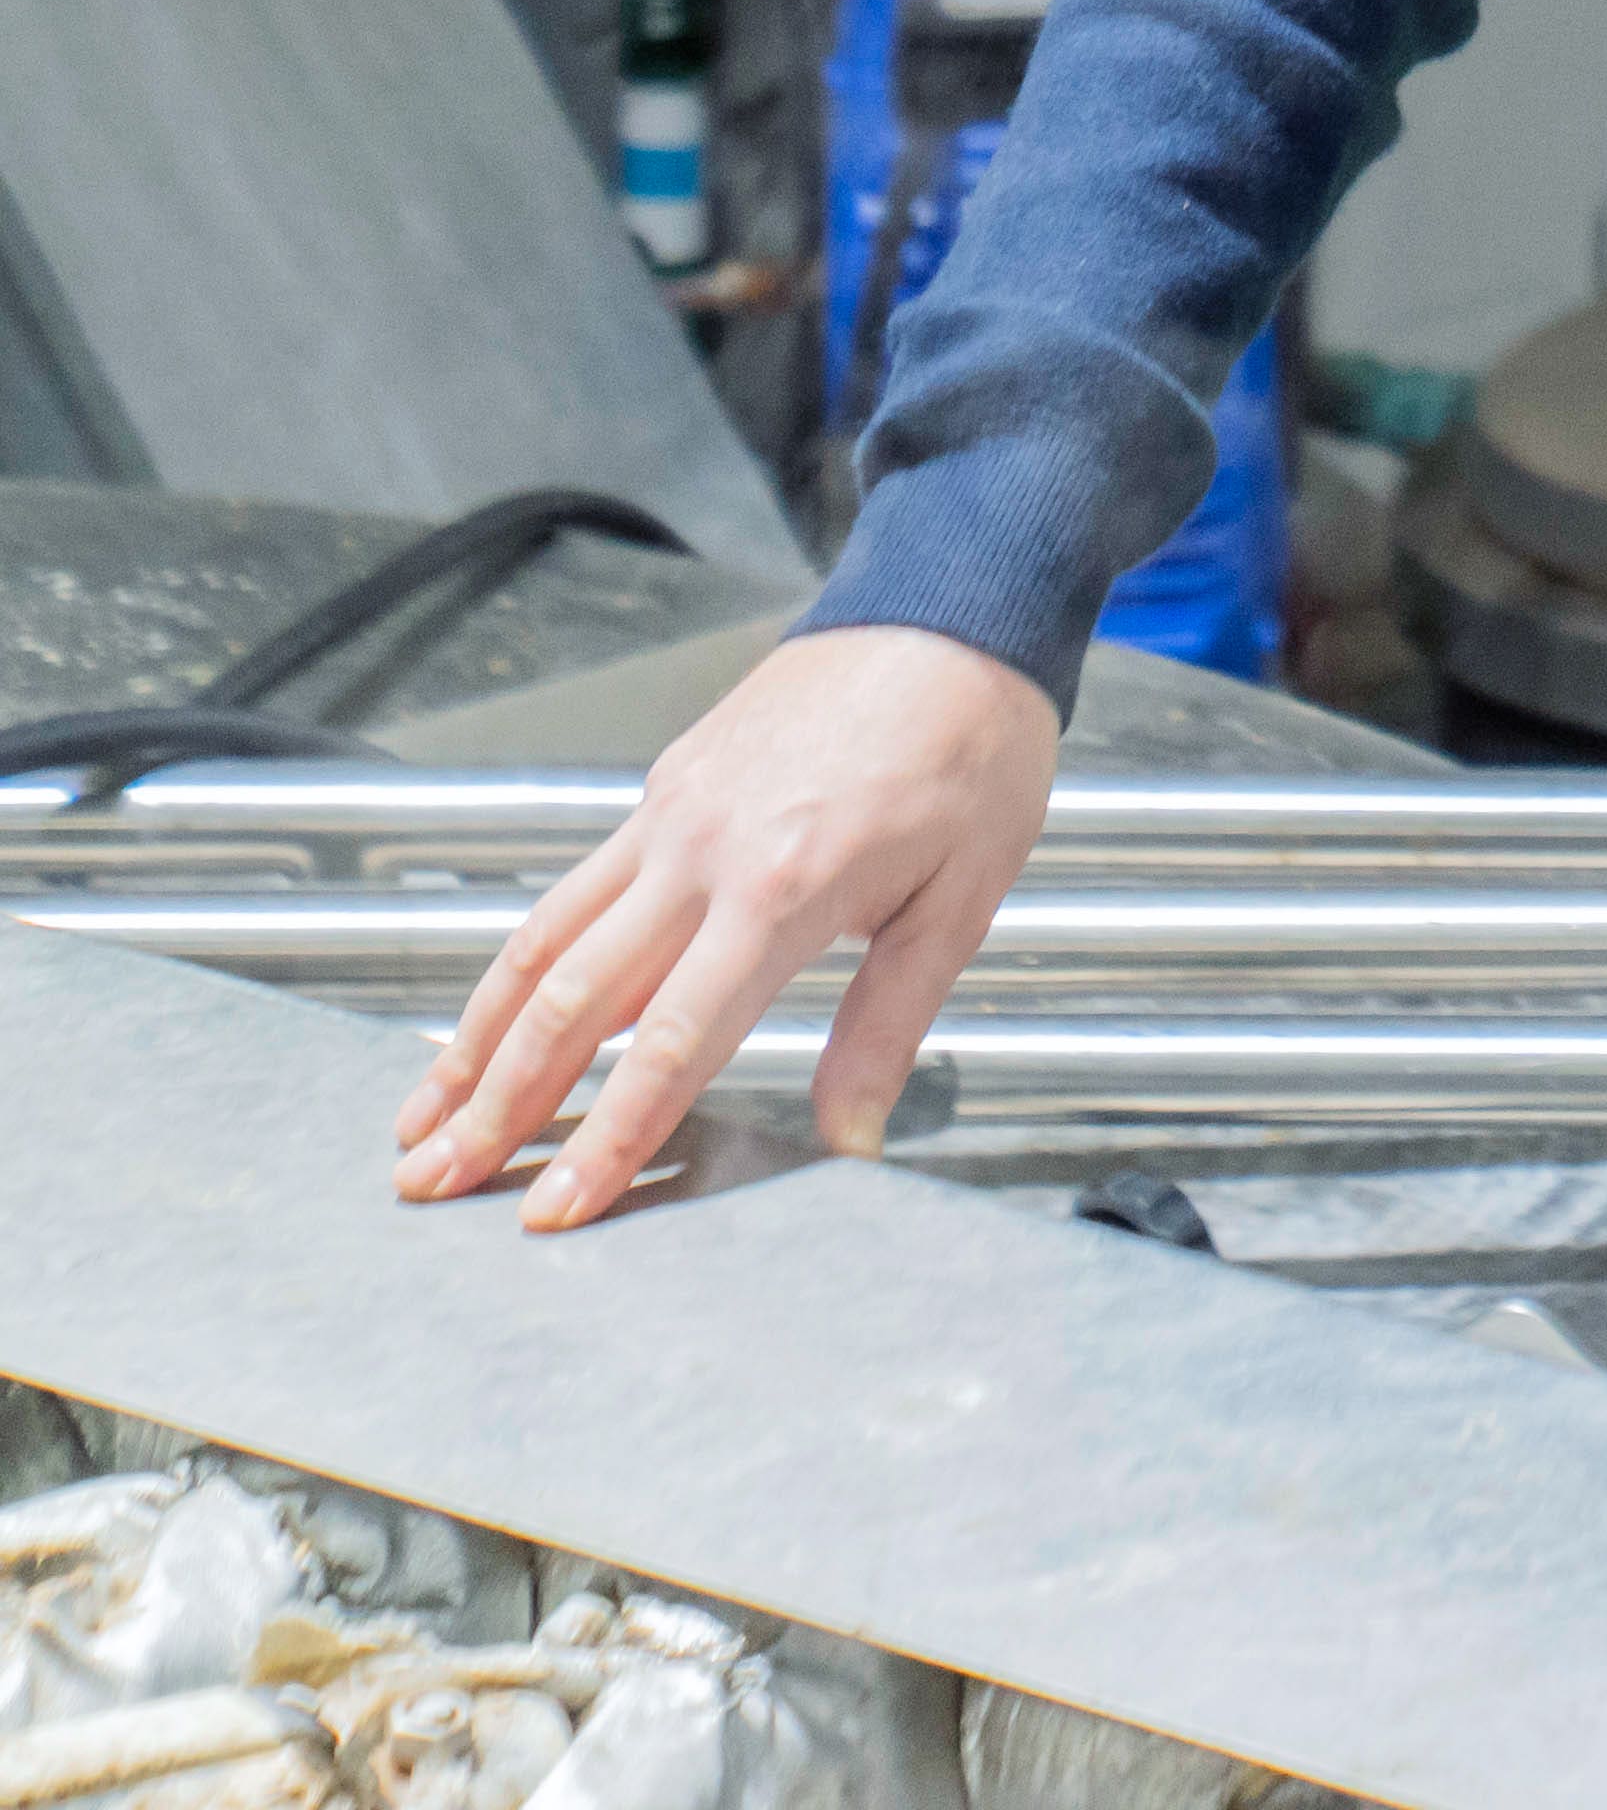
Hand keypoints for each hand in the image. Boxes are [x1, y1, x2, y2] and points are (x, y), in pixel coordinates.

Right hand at [395, 624, 1060, 1228]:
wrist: (952, 608)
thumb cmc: (975, 747)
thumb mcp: (963, 894)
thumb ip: (892, 1022)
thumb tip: (851, 1136)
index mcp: (783, 889)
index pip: (671, 1044)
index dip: (607, 1135)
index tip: (555, 1208)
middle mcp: (702, 854)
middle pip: (572, 1003)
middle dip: (496, 1106)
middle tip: (431, 1185)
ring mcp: (669, 817)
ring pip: (544, 946)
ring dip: (474, 1041)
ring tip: (420, 1121)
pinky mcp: (662, 791)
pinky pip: (571, 893)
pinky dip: (517, 965)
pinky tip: (490, 1017)